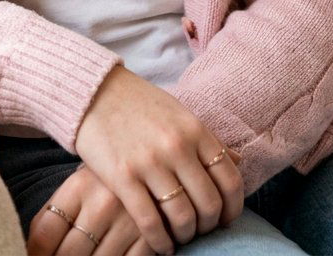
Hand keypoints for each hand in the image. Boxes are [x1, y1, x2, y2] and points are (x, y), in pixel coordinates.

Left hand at [27, 163, 156, 255]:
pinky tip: (109, 255)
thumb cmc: (105, 176)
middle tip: (60, 255)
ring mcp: (128, 221)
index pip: (45, 234)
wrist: (148, 151)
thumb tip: (33, 249)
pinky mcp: (151, 236)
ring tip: (85, 255)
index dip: (35, 253)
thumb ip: (55, 213)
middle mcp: (103, 204)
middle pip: (69, 254)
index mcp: (79, 186)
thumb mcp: (77, 184)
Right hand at [73, 66, 243, 255]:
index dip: (232, 208)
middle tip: (200, 230)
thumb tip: (239, 162)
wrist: (93, 91)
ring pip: (182, 218)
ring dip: (185, 236)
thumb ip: (205, 139)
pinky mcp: (123, 177)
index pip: (230, 180)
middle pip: (208, 204)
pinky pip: (150, 222)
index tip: (224, 219)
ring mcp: (149, 162)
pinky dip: (160, 241)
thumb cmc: (139, 105)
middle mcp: (177, 146)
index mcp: (195, 129)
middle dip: (208, 226)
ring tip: (179, 237)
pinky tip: (161, 244)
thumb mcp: (178, 113)